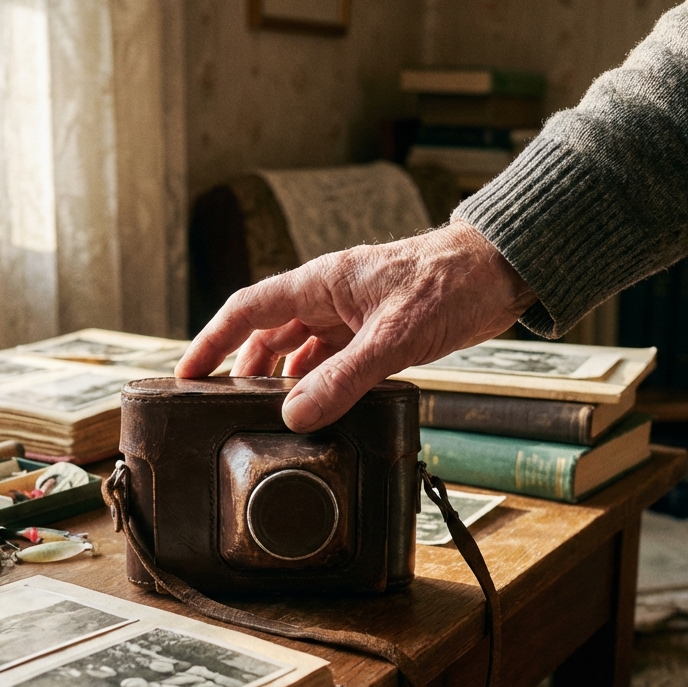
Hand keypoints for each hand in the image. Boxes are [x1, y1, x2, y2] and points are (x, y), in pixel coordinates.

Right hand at [175, 220, 536, 431]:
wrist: (500, 271)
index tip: (187, 375)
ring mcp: (351, 314)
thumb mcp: (394, 337)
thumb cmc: (450, 284)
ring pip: (299, 348)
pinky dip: (318, 382)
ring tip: (267, 414)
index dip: (212, 342)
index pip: (247, 310)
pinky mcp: (375, 330)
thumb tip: (296, 414)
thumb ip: (344, 378)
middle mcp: (328, 296)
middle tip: (221, 404)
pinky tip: (318, 406)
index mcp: (321, 283)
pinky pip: (332, 359)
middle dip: (242, 367)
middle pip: (268, 332)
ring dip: (282, 378)